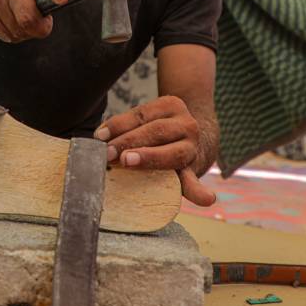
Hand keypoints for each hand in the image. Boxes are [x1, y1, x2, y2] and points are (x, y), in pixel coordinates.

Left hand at [94, 96, 216, 206]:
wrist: (192, 139)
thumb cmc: (158, 131)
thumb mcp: (147, 120)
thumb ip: (127, 127)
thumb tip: (99, 140)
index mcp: (170, 106)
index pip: (141, 115)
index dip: (119, 125)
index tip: (99, 137)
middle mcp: (186, 125)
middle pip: (155, 131)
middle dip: (129, 142)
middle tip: (107, 152)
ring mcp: (192, 149)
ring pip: (171, 153)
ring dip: (148, 158)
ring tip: (128, 161)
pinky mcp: (194, 170)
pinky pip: (195, 181)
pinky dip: (198, 192)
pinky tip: (205, 199)